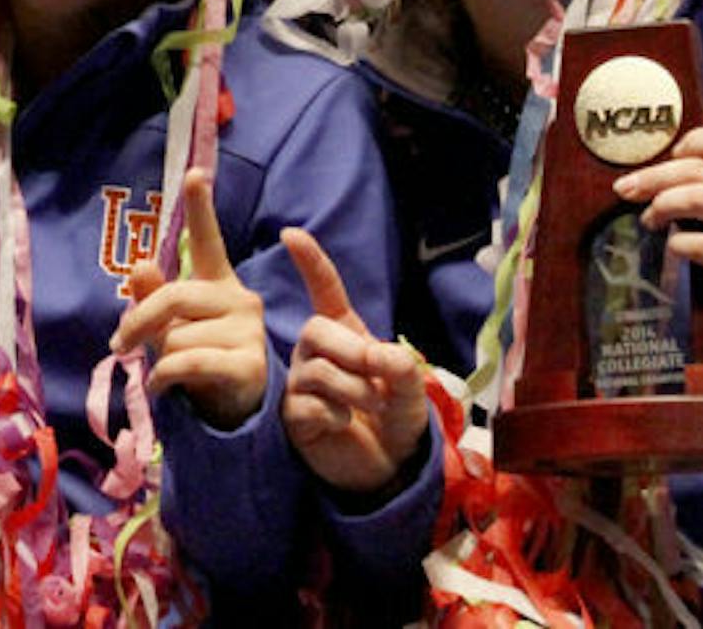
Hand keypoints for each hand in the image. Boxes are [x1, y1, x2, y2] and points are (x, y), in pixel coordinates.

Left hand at [110, 168, 267, 429]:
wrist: (237, 412)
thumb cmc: (202, 361)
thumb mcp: (173, 329)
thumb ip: (155, 299)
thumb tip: (139, 265)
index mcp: (219, 285)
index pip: (209, 243)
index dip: (201, 208)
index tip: (194, 173)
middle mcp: (239, 300)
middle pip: (174, 296)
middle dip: (140, 321)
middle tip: (119, 344)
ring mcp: (248, 331)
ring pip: (176, 336)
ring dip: (159, 360)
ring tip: (168, 374)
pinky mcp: (249, 364)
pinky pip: (186, 362)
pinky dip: (164, 378)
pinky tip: (162, 389)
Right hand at [282, 229, 426, 494]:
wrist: (388, 469)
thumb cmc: (396, 419)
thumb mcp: (412, 390)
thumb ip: (401, 368)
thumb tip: (378, 354)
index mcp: (345, 334)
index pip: (325, 291)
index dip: (310, 262)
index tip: (291, 233)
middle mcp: (315, 353)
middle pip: (316, 330)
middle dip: (352, 350)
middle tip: (379, 377)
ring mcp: (301, 383)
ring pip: (317, 371)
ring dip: (355, 390)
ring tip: (373, 406)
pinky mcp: (293, 416)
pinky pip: (308, 406)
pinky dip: (336, 416)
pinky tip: (344, 425)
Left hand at [613, 123, 702, 301]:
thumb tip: (666, 161)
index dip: (691, 141)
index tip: (670, 155)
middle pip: (697, 170)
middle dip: (652, 177)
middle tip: (625, 188)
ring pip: (698, 199)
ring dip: (661, 205)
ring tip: (649, 218)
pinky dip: (678, 243)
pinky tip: (672, 244)